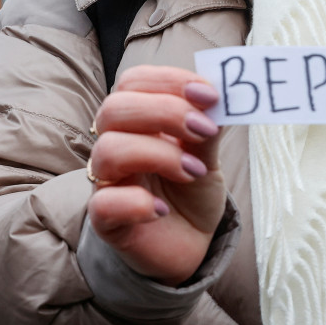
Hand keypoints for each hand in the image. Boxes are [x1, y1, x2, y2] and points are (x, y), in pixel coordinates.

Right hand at [86, 66, 224, 286]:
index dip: (170, 82)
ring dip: (159, 155)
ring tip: (193, 172)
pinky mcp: (106, 221)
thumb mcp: (207, 154)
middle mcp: (115, 145)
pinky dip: (136, 204)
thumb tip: (222, 96)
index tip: (210, 95)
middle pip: (115, 108)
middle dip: (165, 113)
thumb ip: (209, 126)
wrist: (190, 242)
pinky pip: (103, 204)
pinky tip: (162, 210)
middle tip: (204, 130)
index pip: (133, 82)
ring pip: (109, 150)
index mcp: (137, 120)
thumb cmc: (191, 191)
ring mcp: (107, 182)